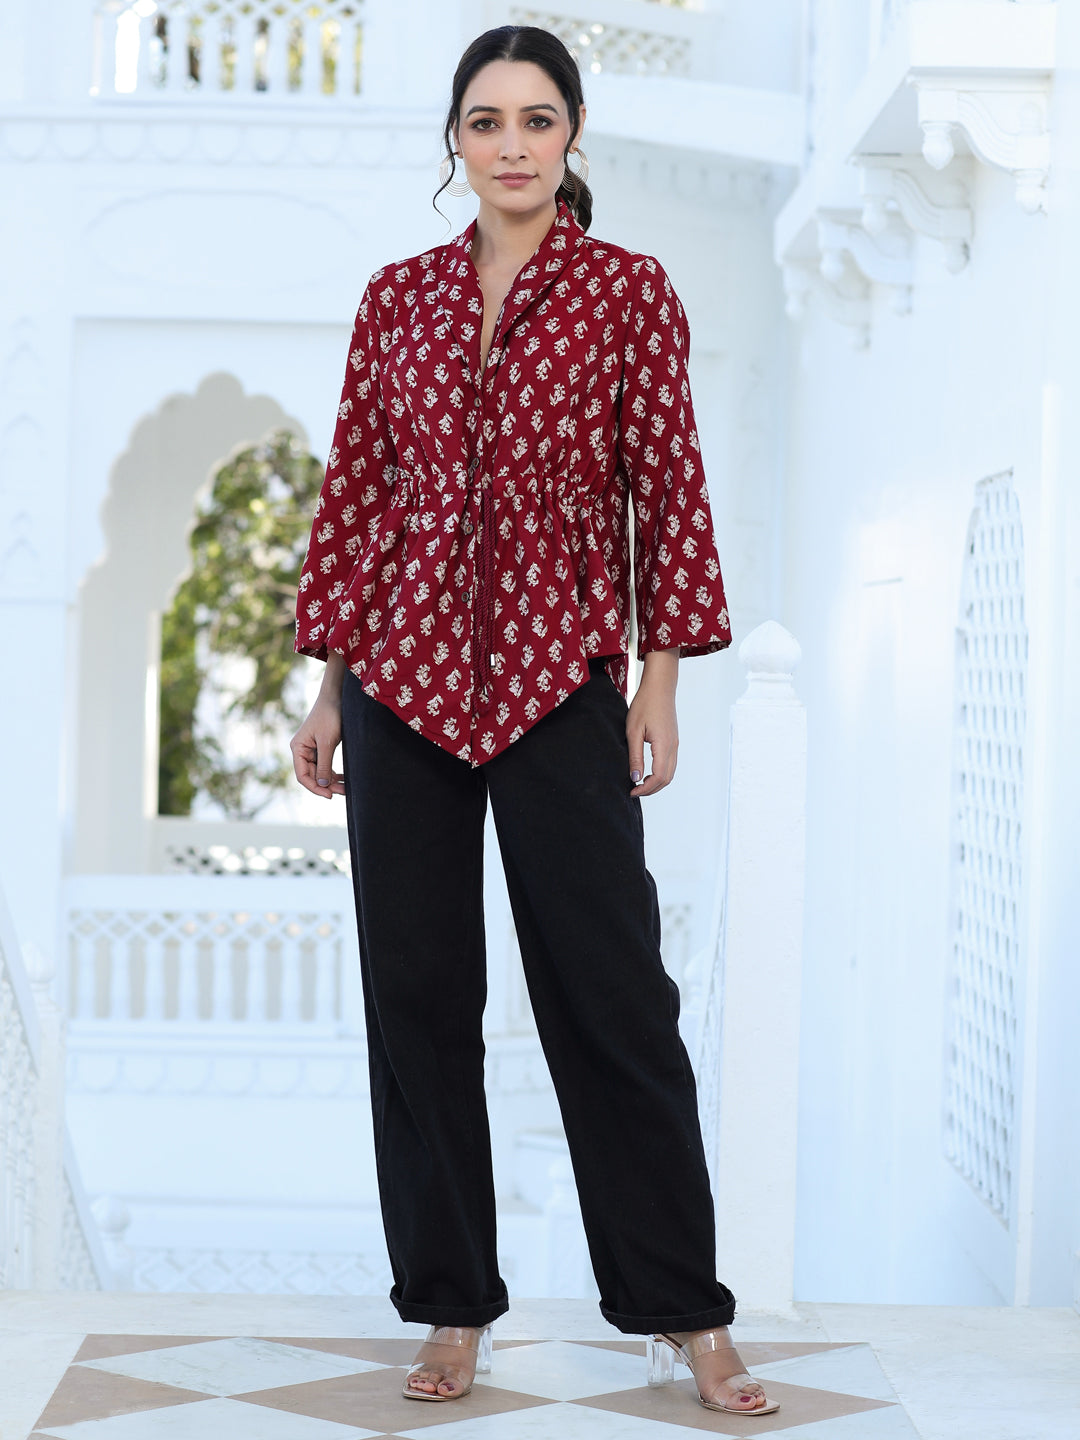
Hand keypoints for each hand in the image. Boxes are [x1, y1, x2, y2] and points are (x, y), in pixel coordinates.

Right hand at [290, 652, 346, 799]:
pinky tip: (343, 779)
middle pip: (312, 775)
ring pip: (320, 772)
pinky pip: (325, 765)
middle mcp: (302, 750)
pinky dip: (334, 773)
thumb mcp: (327, 742)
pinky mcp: (321, 748)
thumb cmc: (329, 716)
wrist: (336, 697)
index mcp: (297, 748)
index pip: (302, 776)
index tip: (329, 795)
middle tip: (343, 792)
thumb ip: (325, 764)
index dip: (315, 787)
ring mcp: (311, 750)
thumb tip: (322, 785)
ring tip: (346, 788)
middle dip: (326, 785)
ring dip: (331, 781)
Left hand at [627, 648, 678, 796]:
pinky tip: (647, 771)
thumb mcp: (633, 732)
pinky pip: (670, 764)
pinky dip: (660, 773)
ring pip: (670, 773)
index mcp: (664, 746)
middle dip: (651, 789)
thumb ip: (635, 756)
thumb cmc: (644, 705)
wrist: (659, 687)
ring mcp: (675, 744)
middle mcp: (673, 747)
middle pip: (666, 779)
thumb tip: (634, 778)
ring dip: (656, 782)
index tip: (631, 791)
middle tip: (634, 791)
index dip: (645, 788)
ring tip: (639, 783)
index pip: (658, 777)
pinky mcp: (673, 740)